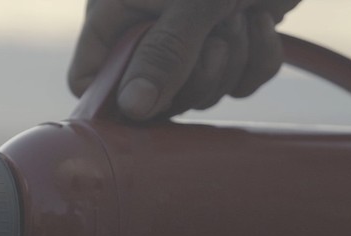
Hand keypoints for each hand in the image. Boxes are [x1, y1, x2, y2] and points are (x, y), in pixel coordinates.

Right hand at [68, 0, 301, 120]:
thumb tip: (133, 109)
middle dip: (195, 77)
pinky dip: (258, 58)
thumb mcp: (189, 0)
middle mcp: (146, 32)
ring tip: (239, 14)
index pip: (89, 79)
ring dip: (232, 62)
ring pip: (203, 94)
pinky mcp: (230, 46)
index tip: (154, 95)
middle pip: (155, 99)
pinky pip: (240, 84)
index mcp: (115, 14)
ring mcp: (189, 43)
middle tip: (213, 38)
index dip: (115, 98)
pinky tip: (261, 19)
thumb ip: (163, 54)